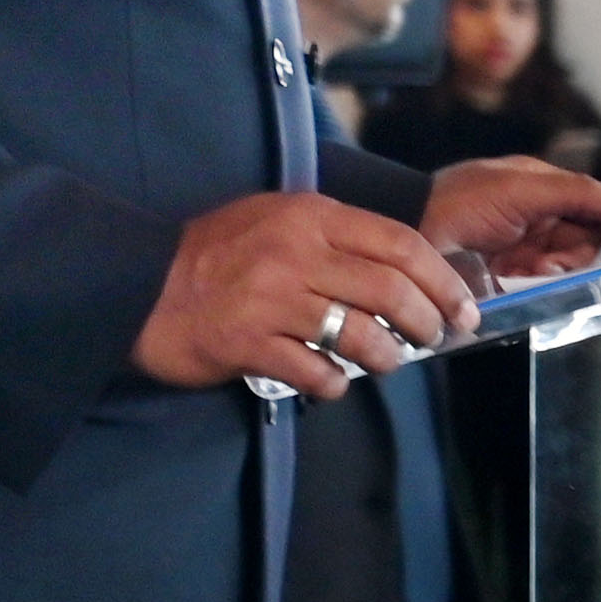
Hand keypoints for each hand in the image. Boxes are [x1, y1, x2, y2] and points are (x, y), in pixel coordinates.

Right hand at [137, 190, 476, 397]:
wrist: (138, 285)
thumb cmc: (216, 256)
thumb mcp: (276, 221)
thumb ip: (335, 236)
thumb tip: (405, 271)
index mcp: (308, 217)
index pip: (400, 243)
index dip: (442, 279)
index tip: (462, 307)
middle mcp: (294, 253)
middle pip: (391, 290)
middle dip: (426, 322)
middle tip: (432, 338)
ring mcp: (269, 299)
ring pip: (361, 334)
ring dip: (386, 357)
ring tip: (385, 362)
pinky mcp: (247, 342)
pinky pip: (315, 371)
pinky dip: (334, 384)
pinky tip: (331, 382)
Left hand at [419, 154, 600, 284]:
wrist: (403, 233)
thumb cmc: (456, 201)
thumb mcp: (521, 188)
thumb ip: (580, 192)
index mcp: (546, 190)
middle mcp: (540, 220)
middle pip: (591, 244)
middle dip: (580, 256)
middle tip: (553, 261)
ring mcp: (525, 251)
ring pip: (570, 269)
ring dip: (557, 273)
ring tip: (527, 270)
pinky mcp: (510, 280)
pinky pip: (544, 288)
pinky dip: (539, 287)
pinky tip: (516, 280)